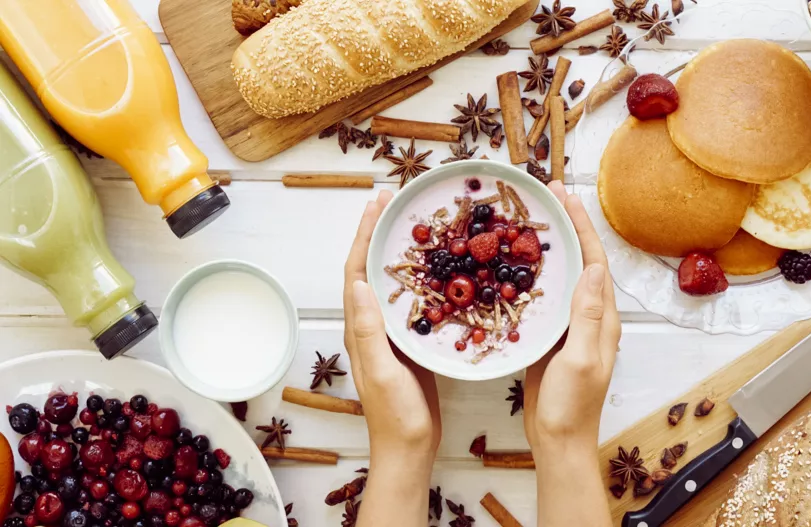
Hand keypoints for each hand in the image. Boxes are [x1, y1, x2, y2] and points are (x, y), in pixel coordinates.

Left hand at [342, 190, 441, 460]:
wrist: (410, 448)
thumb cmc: (396, 416)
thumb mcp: (382, 371)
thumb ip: (369, 330)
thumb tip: (359, 282)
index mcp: (360, 328)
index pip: (357, 271)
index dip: (365, 235)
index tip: (377, 204)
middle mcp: (371, 326)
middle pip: (371, 268)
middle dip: (379, 232)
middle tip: (396, 202)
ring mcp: (390, 334)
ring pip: (392, 282)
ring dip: (398, 250)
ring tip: (415, 224)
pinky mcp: (410, 343)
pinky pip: (412, 301)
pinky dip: (421, 277)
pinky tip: (440, 270)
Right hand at [524, 181, 618, 526]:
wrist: (557, 441)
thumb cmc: (571, 407)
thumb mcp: (580, 360)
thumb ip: (587, 317)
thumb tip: (594, 269)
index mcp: (602, 319)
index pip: (595, 261)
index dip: (581, 226)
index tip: (565, 197)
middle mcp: (589, 317)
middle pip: (579, 261)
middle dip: (566, 226)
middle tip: (545, 197)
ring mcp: (569, 326)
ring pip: (560, 276)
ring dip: (548, 246)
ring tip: (528, 219)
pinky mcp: (549, 337)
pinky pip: (543, 297)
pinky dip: (531, 274)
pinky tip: (512, 265)